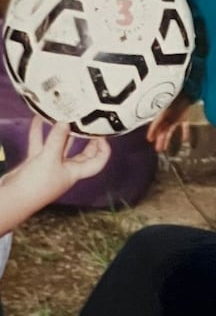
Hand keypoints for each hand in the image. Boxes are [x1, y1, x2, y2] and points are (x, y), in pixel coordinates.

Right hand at [0, 117, 110, 233]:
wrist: (11, 199)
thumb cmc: (36, 184)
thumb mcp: (49, 159)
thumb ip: (57, 140)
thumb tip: (66, 121)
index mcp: (76, 171)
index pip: (98, 161)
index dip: (104, 149)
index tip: (103, 134)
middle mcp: (66, 168)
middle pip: (83, 154)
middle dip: (88, 140)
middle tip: (90, 124)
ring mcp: (51, 165)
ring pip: (60, 146)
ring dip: (61, 132)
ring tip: (65, 116)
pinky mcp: (36, 163)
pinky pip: (41, 145)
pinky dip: (40, 133)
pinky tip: (38, 119)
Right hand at [146, 94, 192, 152]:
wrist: (191, 88)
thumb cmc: (179, 94)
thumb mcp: (168, 106)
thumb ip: (162, 117)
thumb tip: (156, 125)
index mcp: (162, 112)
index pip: (155, 123)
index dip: (152, 131)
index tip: (149, 139)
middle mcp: (167, 115)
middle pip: (162, 129)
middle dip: (160, 139)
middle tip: (158, 149)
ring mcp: (175, 116)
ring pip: (170, 130)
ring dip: (167, 139)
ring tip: (164, 148)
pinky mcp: (184, 115)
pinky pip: (184, 126)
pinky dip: (184, 133)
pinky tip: (185, 140)